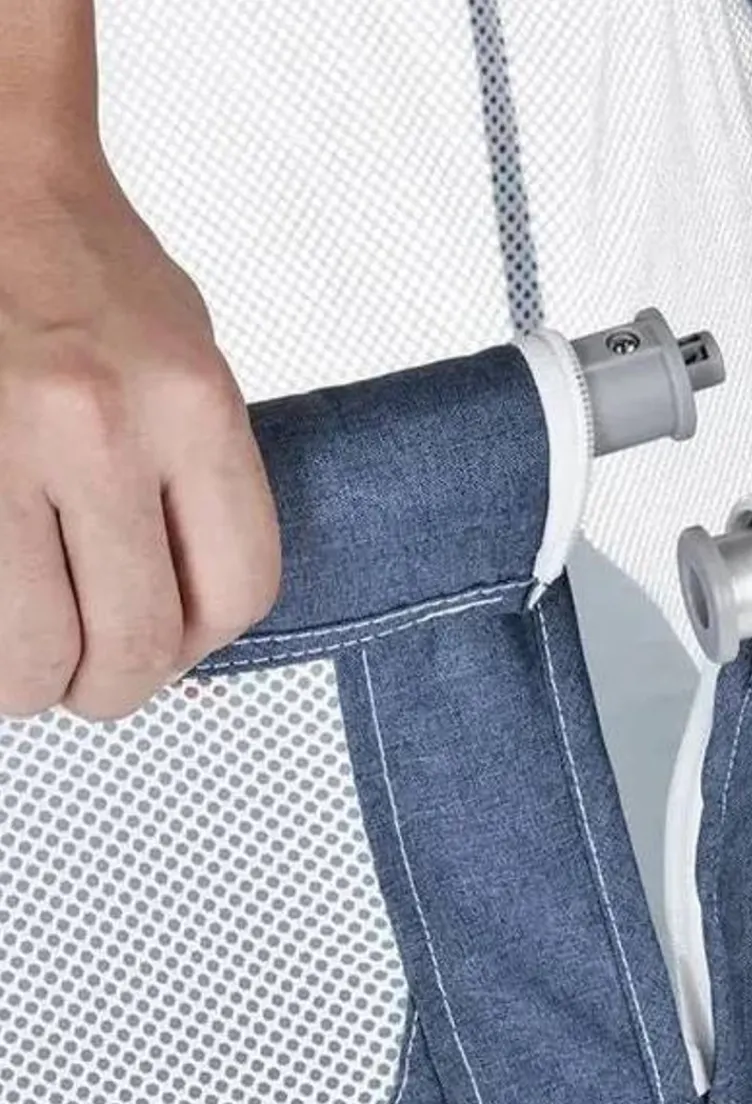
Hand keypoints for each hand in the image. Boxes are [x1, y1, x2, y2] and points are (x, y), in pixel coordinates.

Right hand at [0, 150, 279, 719]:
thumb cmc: (95, 275)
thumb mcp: (193, 367)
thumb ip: (202, 490)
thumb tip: (191, 621)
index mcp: (194, 406)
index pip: (238, 591)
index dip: (205, 648)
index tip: (173, 650)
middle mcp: (100, 428)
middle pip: (134, 642)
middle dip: (115, 689)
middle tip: (92, 681)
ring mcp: (1, 445)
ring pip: (30, 650)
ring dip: (34, 682)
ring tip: (33, 660)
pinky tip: (1, 609)